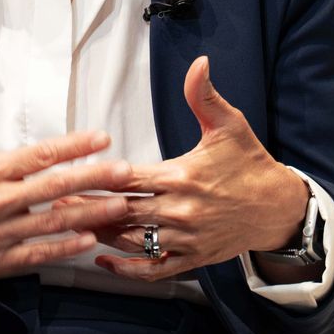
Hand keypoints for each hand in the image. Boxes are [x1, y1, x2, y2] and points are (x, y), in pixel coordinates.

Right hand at [0, 70, 134, 315]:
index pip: (37, 156)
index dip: (72, 146)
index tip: (101, 137)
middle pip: (53, 187)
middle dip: (94, 178)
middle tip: (125, 171)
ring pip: (52, 222)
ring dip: (89, 213)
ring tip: (120, 205)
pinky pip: (36, 254)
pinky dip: (62, 248)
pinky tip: (88, 240)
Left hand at [74, 56, 307, 281]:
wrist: (278, 208)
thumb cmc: (250, 164)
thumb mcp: (229, 125)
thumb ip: (204, 96)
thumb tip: (198, 63)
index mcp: (182, 176)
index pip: (128, 178)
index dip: (97, 178)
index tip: (69, 176)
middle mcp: (180, 211)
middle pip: (122, 211)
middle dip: (88, 208)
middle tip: (56, 203)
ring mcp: (185, 239)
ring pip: (132, 241)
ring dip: (101, 235)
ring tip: (71, 227)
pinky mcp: (192, 259)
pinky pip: (153, 270)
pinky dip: (126, 269)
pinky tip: (104, 261)